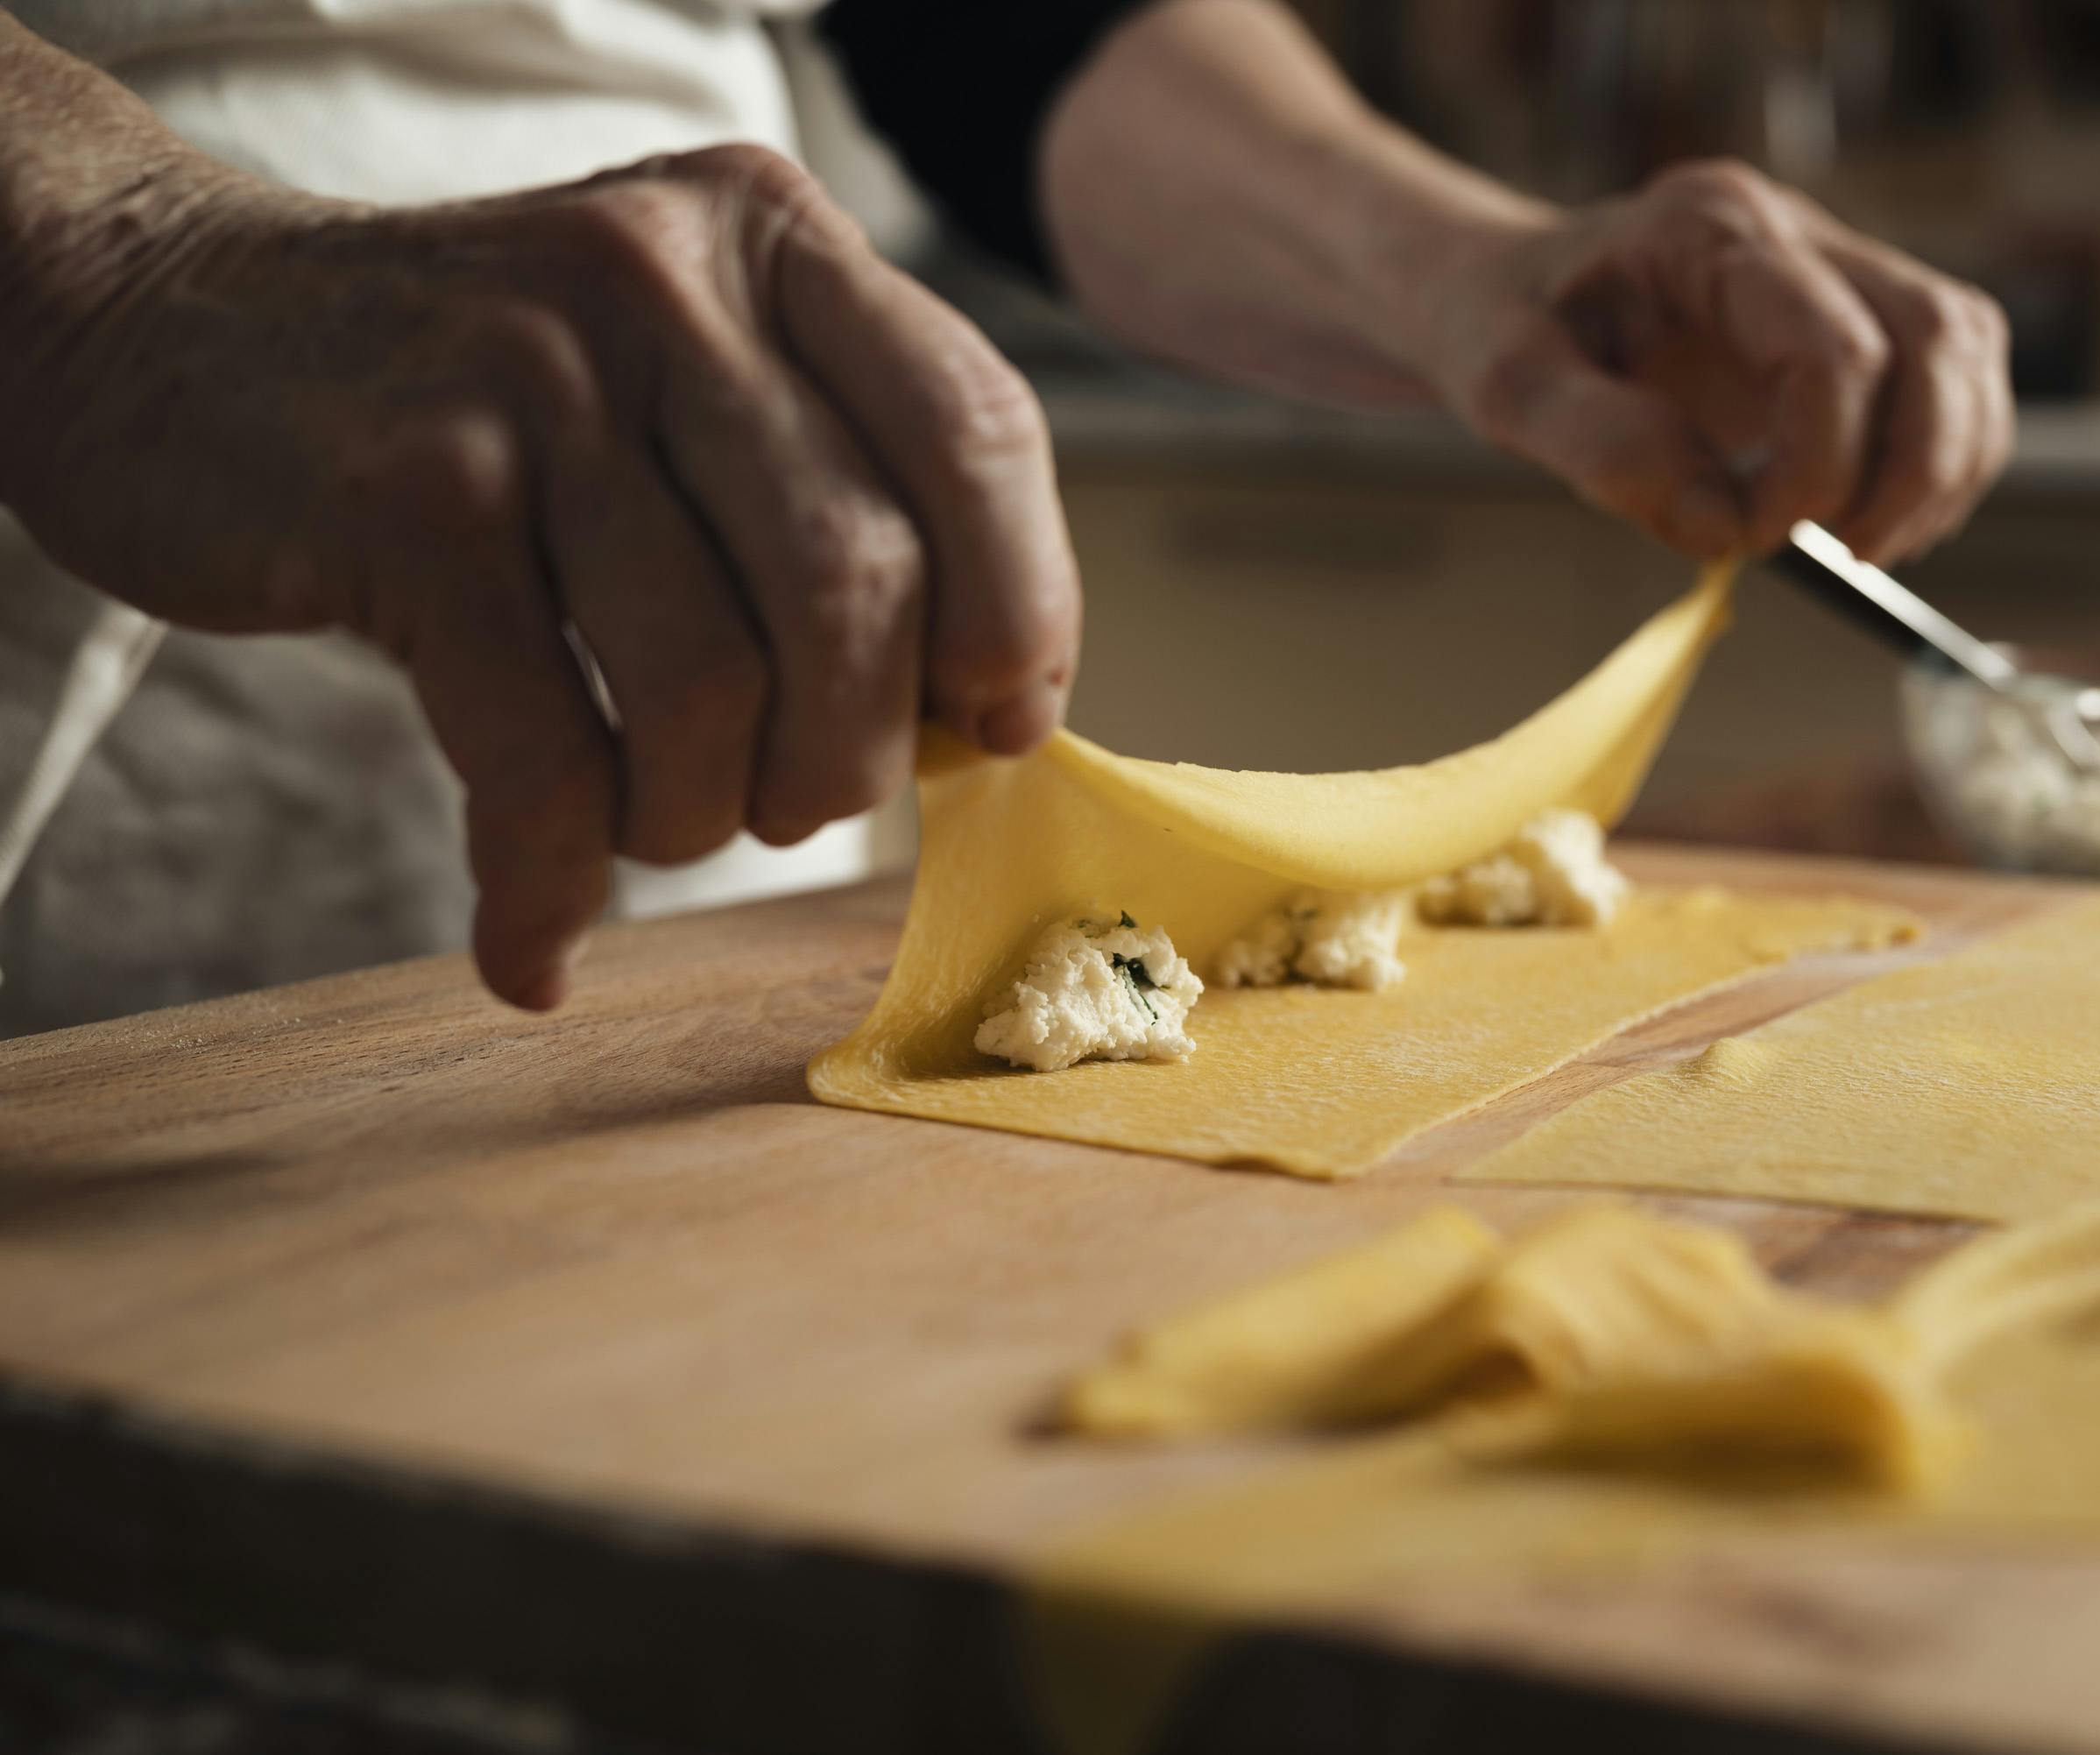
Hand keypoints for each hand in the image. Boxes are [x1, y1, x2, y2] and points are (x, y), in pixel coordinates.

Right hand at [4, 138, 1079, 1010]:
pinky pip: (542, 758)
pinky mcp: (405, 499)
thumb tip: (995, 711)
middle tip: (795, 798)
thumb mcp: (679, 363)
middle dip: (849, 752)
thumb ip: (835, 483)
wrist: (164, 327)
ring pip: (710, 687)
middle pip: (860, 586)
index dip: (1019, 611)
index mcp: (769, 239)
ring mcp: (529, 382)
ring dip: (698, 818)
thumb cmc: (484, 396)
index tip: (995, 721)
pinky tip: (536, 939)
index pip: (979, 433)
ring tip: (659, 820)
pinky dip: (553, 884)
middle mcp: (662, 284)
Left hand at [1422, 161, 2012, 564]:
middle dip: (1909, 470)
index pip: (1831, 344)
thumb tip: (1720, 524)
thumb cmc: (1501, 326)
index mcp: (1705, 229)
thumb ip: (1599, 447)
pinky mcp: (1859, 310)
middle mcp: (1789, 229)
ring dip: (1943, 468)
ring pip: (1964, 347)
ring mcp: (1836, 260)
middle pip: (1933, 335)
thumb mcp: (1504, 385)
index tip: (1758, 537)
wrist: (1506, 291)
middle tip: (1840, 558)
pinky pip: (1956, 373)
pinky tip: (1876, 519)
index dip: (1821, 461)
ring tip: (1863, 549)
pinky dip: (1945, 458)